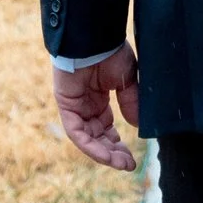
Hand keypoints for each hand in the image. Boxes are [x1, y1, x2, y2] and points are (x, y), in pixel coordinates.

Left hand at [53, 45, 141, 169]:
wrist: (96, 36)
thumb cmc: (111, 51)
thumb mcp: (128, 81)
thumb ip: (131, 103)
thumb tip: (136, 126)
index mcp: (99, 98)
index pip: (106, 128)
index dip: (118, 144)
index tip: (132, 158)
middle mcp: (85, 105)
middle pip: (97, 136)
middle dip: (112, 152)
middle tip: (128, 165)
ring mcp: (74, 106)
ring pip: (87, 138)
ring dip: (103, 153)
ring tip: (121, 164)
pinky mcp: (66, 105)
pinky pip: (76, 132)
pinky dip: (91, 145)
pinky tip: (106, 155)